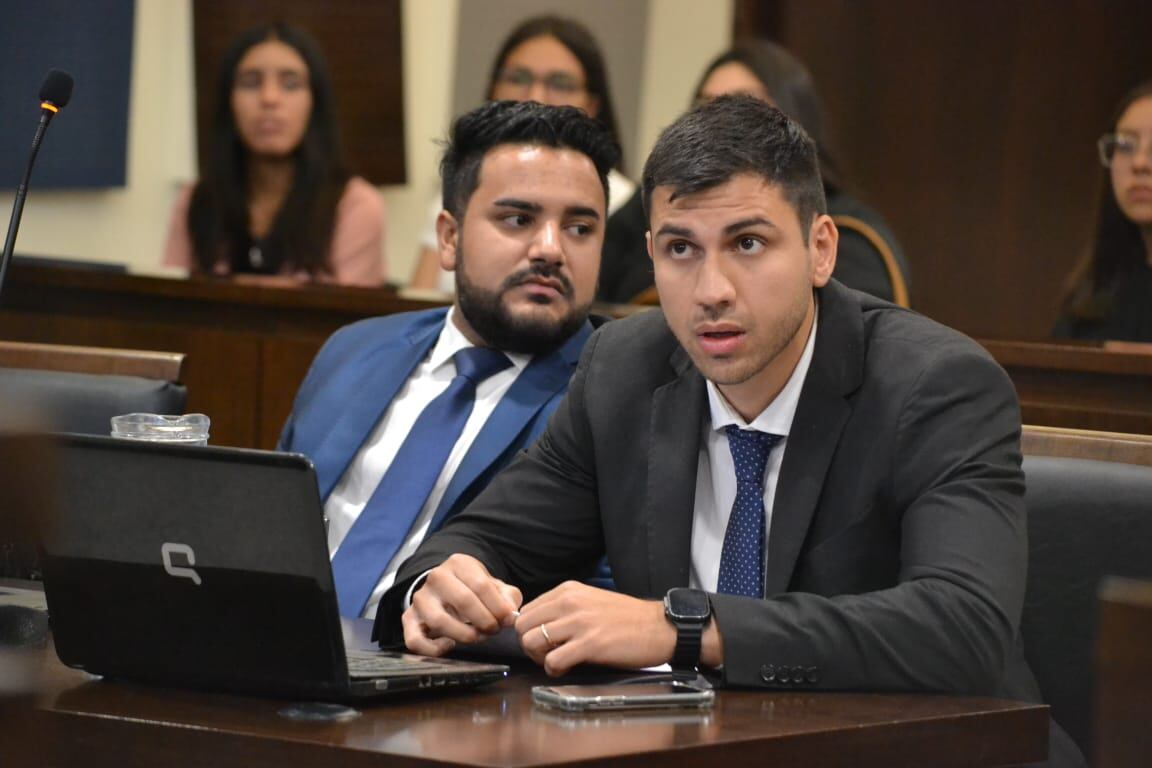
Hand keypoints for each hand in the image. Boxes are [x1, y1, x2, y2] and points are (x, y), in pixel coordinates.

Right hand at [401, 554, 521, 655]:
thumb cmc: (475, 590)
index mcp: (459, 564)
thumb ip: (508, 597)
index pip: (481, 585)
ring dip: (464, 635)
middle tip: (493, 630)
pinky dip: (433, 648)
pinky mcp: (409, 618)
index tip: (507, 620)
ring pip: (439, 621)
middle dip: (484, 621)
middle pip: (463, 601)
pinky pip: (414, 640)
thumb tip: (510, 615)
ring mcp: (421, 598)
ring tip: (477, 637)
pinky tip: (449, 645)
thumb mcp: (495, 586)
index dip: (498, 607)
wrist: (447, 589)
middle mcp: (436, 577)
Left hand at [514, 581, 676, 675]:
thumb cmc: (627, 619)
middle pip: (523, 626)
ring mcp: (579, 622)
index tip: (543, 642)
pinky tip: (567, 669)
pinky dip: (553, 670)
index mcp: (568, 590)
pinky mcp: (590, 644)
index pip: (526, 610)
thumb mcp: (590, 601)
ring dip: (539, 658)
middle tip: (546, 655)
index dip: (529, 630)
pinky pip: (552, 661)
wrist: (660, 627)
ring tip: (556, 662)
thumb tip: (539, 627)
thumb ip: (564, 609)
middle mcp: (569, 602)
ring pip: (531, 642)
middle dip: (530, 645)